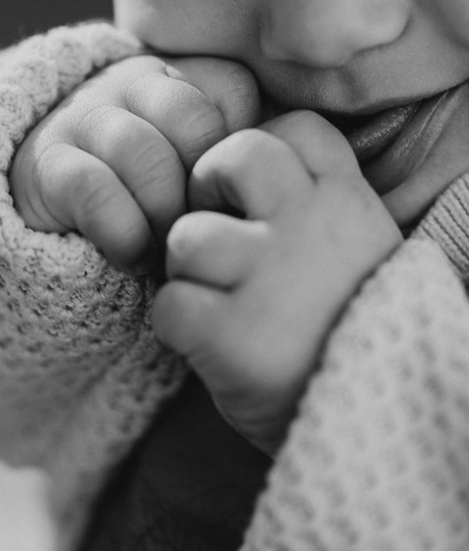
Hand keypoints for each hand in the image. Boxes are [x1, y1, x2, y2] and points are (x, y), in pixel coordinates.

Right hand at [10, 54, 259, 273]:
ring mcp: (86, 115)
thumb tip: (288, 174)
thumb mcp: (195, 161)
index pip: (234, 92)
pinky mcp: (48, 161)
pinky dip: (124, 233)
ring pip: (142, 151)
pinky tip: (132, 258)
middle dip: (204, 189)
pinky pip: (95, 189)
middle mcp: (132, 82)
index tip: (231, 200)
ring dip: (163, 214)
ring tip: (169, 251)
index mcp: (179, 75)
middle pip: (192, 120)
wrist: (56, 200)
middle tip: (204, 231)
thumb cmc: (148, 188)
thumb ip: (238, 154)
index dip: (239, 157)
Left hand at [152, 111, 401, 454]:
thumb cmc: (348, 328)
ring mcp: (274, 278)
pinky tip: (210, 343)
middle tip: (219, 233)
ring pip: (187, 238)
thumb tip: (230, 167)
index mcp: (347, 202)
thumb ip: (310, 207)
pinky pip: (171, 305)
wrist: (381, 422)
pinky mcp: (237, 337)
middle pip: (234, 155)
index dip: (261, 150)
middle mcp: (313, 227)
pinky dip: (177, 327)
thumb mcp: (353, 251)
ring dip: (189, 272)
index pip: (294, 129)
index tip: (256, 196)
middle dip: (208, 188)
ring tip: (221, 303)